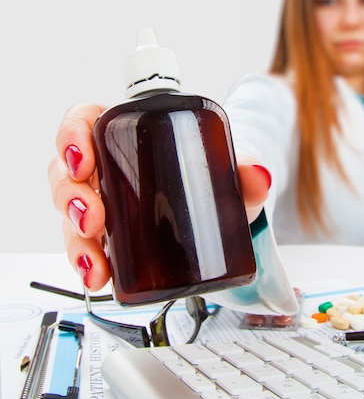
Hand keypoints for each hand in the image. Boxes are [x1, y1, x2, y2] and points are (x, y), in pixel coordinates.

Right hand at [48, 104, 270, 291]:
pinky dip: (88, 264)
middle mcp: (111, 167)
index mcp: (131, 133)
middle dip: (72, 199)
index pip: (87, 120)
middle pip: (68, 172)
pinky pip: (86, 247)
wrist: (223, 217)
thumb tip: (259, 175)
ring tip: (96, 263)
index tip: (83, 160)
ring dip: (75, 240)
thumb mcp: (228, 172)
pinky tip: (99, 278)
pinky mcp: (112, 237)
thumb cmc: (213, 180)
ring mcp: (108, 203)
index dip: (72, 135)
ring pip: (71, 214)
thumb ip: (245, 171)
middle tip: (94, 221)